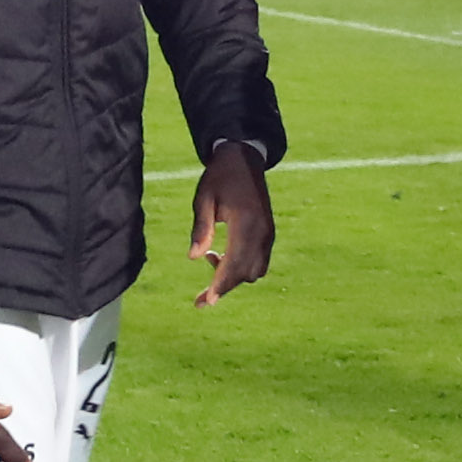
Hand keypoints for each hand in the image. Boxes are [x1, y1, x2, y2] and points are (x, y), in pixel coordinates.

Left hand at [188, 143, 275, 306]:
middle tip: (200, 299)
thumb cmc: (219, 177)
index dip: (221, 285)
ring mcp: (268, 233)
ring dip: (233, 275)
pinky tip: (221, 254)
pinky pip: (258, 261)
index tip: (207, 301)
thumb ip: (200, 228)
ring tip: (210, 257)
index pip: (235, 263)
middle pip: (245, 273)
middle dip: (224, 288)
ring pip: (254, 271)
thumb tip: (193, 258)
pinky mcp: (268, 233)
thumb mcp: (204, 199)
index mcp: (246, 223)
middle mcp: (262, 232)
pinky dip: (241, 266)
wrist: (243, 159)